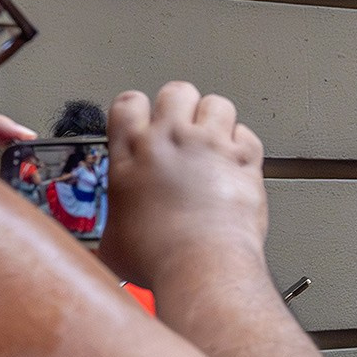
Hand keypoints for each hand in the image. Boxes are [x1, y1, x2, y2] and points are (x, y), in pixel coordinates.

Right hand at [97, 82, 268, 288]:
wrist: (200, 265)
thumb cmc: (159, 257)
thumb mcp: (113, 244)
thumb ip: (112, 231)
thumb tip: (108, 247)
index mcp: (130, 152)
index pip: (128, 103)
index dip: (138, 109)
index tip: (144, 121)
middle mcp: (170, 140)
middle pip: (177, 91)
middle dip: (182, 105)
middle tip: (185, 127)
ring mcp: (209, 146)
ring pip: (217, 103)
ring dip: (216, 119)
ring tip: (215, 140)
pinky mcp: (243, 161)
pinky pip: (248, 135)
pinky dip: (245, 145)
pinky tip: (238, 160)